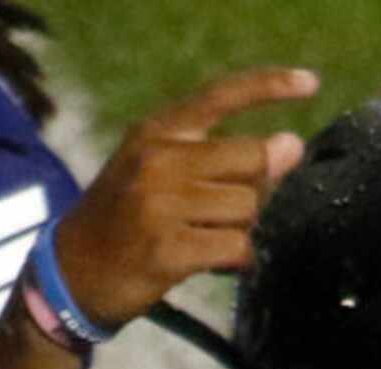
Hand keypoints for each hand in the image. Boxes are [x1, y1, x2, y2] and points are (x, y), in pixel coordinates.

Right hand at [49, 66, 317, 330]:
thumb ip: (219, 157)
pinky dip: (236, 259)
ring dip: (241, 229)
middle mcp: (158, 159)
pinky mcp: (168, 250)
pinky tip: (214, 263)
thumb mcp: (156, 172)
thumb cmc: (123, 220)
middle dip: (251, 189)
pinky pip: (236, 247)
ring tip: (207, 239)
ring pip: (248, 207)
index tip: (310, 84)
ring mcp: (161, 205)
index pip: (221, 95)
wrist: (71, 273)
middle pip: (251, 159)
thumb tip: (291, 145)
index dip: (270, 86)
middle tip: (221, 213)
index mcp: (156, 132)